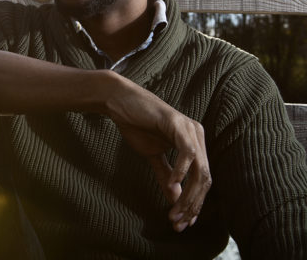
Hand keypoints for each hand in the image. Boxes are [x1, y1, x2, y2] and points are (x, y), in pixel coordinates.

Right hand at [105, 73, 211, 232]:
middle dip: (192, 204)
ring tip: (174, 211)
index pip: (202, 179)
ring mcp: (190, 129)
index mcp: (195, 143)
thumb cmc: (136, 124)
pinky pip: (187, 153)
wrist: (119, 102)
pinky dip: (181, 171)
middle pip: (205, 178)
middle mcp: (198, 135)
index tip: (184, 222)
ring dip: (188, 195)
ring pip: (199, 169)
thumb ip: (166, 175)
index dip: (195, 203)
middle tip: (178, 222)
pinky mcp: (178, 124)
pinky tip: (172, 185)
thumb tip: (176, 199)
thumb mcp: (153, 155)